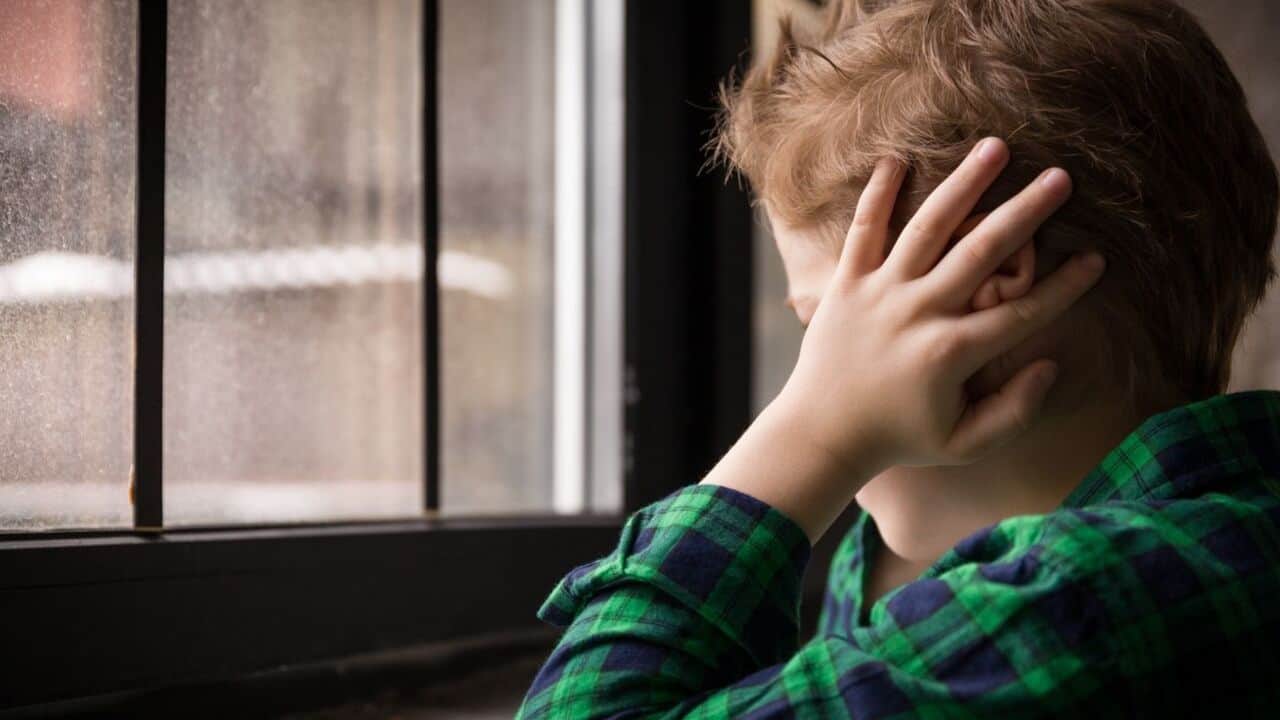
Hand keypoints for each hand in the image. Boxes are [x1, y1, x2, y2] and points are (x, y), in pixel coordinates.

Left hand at [776, 137, 1103, 476]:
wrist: (820, 432)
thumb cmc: (899, 437)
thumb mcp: (963, 444)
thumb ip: (1014, 412)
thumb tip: (1050, 365)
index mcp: (951, 354)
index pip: (1022, 312)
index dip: (1065, 287)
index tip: (1097, 259)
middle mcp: (918, 314)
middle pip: (982, 251)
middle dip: (1026, 212)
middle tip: (1062, 177)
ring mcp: (879, 293)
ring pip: (928, 227)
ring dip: (964, 185)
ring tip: (996, 147)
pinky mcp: (845, 283)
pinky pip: (863, 230)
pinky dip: (877, 194)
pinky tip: (896, 159)